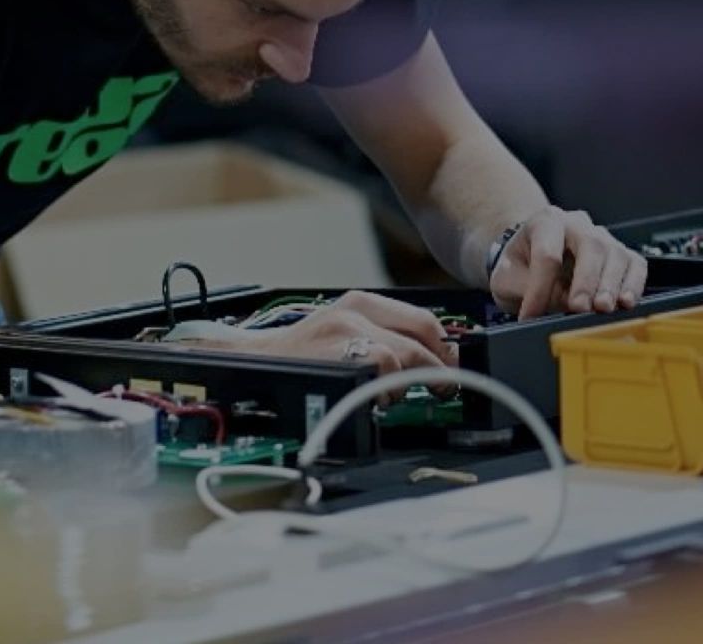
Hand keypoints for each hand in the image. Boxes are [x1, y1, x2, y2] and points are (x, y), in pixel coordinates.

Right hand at [198, 291, 457, 372]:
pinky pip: (384, 373)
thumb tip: (429, 356)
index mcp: (359, 302)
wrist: (251, 364)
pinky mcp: (339, 356)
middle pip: (425, 333)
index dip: (444, 347)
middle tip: (443, 386)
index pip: (424, 318)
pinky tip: (372, 401)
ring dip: (409, 383)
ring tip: (394, 397)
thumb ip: (380, 336)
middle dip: (441, 364)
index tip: (451, 365)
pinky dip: (385, 393)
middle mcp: (355, 311)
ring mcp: (347, 333)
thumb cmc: (299, 357)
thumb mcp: (340, 332)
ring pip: (406, 355)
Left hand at [487, 206, 647, 317]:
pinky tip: (626, 302)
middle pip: (590, 245)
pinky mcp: (620, 253)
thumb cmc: (520, 266)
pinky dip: (633, 284)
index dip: (540, 287)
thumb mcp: (507, 277)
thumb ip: (529, 289)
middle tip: (580, 307)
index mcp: (545, 222)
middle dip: (587, 279)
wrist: (531, 259)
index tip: (532, 314)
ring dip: (611, 284)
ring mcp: (603, 236)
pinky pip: (635, 264)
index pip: (547, 254)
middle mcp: (577, 224)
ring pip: (616, 253)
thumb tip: (563, 305)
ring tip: (604, 308)